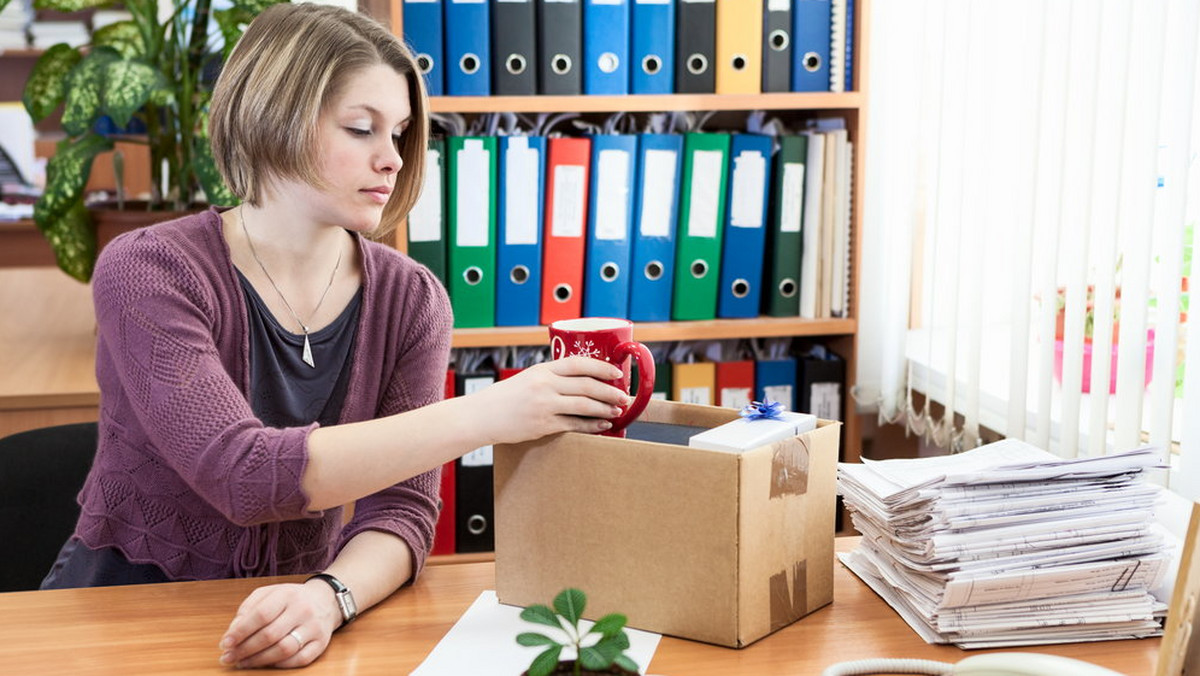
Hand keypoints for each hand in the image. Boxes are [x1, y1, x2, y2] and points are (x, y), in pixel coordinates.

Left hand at [218, 580, 340, 668]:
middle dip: (245, 649)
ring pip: (284, 649)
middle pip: (270, 634)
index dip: (241, 631)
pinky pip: (300, 659)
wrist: (325, 600)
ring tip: (242, 663)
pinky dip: (280, 664)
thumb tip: (233, 632)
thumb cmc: (290, 599)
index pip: (261, 614)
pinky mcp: (322, 643)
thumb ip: (248, 608)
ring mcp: (314, 627)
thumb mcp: (269, 593)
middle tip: (228, 658)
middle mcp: (303, 610)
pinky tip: (266, 663)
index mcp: (287, 594)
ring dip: (259, 660)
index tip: (225, 643)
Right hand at [473, 356, 631, 443]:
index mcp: (542, 370)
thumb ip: (551, 378)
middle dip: (610, 391)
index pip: (578, 363)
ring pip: (584, 405)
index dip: (601, 368)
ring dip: (605, 408)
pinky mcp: (543, 425)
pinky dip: (592, 425)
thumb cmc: (504, 398)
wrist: (481, 416)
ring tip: (617, 411)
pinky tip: (602, 425)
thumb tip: (580, 379)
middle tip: (623, 396)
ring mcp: (544, 406)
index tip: (616, 373)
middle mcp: (545, 385)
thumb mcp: (527, 379)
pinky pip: (574, 425)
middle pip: (587, 385)